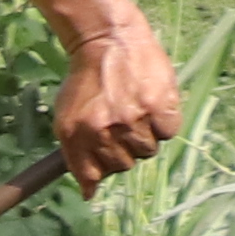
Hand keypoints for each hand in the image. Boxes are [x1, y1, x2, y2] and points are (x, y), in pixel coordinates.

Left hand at [51, 0, 181, 184]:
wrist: (107, 41)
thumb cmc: (86, 82)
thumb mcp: (66, 119)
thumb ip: (74, 156)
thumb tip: (89, 194)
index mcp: (77, 136)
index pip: (93, 176)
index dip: (101, 170)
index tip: (106, 159)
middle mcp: (104, 131)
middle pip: (123, 166)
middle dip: (122, 149)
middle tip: (120, 122)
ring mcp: (133, 120)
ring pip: (148, 151)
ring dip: (144, 135)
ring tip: (135, 109)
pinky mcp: (160, 106)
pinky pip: (168, 133)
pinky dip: (164, 122)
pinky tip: (152, 103)